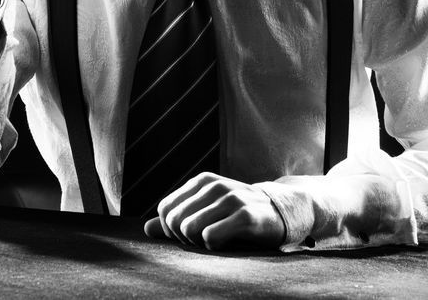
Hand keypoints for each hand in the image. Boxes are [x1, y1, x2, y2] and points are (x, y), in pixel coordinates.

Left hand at [142, 172, 285, 250]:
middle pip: (174, 221)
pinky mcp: (245, 216)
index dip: (171, 229)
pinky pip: (210, 236)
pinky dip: (213, 246)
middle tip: (204, 240)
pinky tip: (227, 242)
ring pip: (189, 228)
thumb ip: (177, 219)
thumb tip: (147, 229)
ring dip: (199, 243)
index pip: (165, 210)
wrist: (280, 213)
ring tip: (216, 240)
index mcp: (201, 182)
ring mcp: (230, 198)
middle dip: (184, 238)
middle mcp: (214, 185)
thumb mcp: (207, 211)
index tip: (190, 235)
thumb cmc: (238, 215)